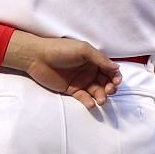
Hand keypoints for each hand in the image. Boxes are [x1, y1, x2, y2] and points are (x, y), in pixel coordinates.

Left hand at [7, 31, 121, 107]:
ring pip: (97, 91)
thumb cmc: (60, 49)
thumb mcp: (83, 50)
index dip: (115, 76)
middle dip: (110, 88)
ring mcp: (81, 81)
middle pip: (106, 82)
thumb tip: (117, 68)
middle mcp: (89, 71)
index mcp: (93, 60)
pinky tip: (91, 103)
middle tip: (109, 90)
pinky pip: (84, 98)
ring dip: (101, 96)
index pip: (109, 69)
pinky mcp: (72, 90)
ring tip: (101, 100)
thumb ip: (100, 59)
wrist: (37, 57)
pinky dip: (89, 101)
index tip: (116, 81)